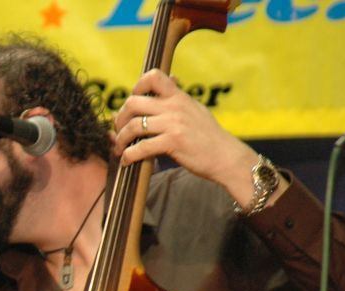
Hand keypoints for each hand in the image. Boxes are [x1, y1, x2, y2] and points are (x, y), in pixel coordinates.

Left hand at [113, 69, 260, 200]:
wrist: (226, 157)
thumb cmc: (208, 136)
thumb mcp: (195, 109)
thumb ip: (179, 97)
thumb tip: (172, 77)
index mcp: (179, 97)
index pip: (154, 76)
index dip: (137, 87)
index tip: (132, 101)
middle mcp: (175, 107)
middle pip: (133, 103)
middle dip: (120, 117)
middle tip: (119, 130)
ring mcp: (173, 124)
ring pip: (134, 126)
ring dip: (121, 139)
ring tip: (119, 148)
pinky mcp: (173, 142)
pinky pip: (141, 147)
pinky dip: (129, 155)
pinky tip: (127, 160)